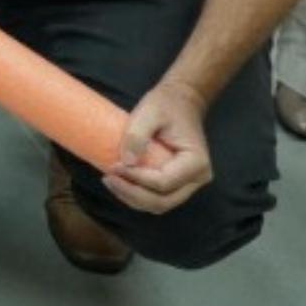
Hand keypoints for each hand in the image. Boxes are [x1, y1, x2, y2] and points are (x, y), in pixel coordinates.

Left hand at [101, 81, 211, 210]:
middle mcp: (198, 178)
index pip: (163, 182)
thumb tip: (126, 163)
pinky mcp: (177, 183)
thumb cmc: (166, 105)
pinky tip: (120, 183)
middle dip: (132, 194)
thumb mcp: (149, 113)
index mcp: (196, 163)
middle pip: (163, 201)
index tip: (113, 166)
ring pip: (159, 204)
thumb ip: (137, 136)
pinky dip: (137, 196)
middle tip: (107, 178)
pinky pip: (157, 198)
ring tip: (110, 180)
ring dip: (133, 198)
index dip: (136, 179)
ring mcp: (189, 184)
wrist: (180, 101)